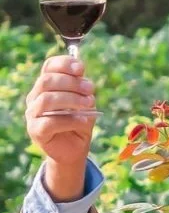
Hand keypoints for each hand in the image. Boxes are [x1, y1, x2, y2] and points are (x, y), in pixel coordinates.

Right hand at [26, 54, 96, 197]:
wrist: (75, 148)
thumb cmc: (79, 122)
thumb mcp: (85, 102)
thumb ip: (83, 89)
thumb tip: (82, 77)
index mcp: (47, 86)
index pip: (49, 67)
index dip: (64, 64)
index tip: (81, 68)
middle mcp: (35, 97)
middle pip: (47, 81)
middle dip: (72, 82)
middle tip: (91, 90)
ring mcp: (33, 114)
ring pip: (46, 100)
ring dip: (71, 99)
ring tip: (89, 104)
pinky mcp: (36, 131)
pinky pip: (50, 122)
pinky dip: (70, 120)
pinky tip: (84, 121)